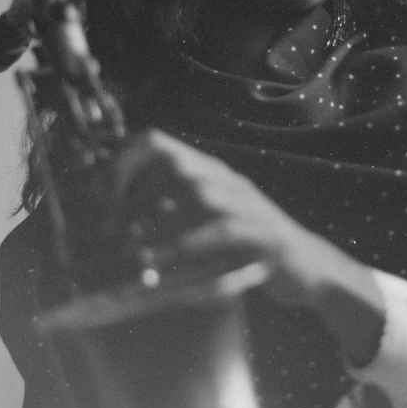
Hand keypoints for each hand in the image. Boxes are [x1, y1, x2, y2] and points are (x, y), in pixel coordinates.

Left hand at [102, 130, 385, 367]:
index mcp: (208, 170)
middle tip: (110, 229)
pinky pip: (217, 230)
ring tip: (130, 250)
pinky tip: (157, 267)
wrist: (308, 267)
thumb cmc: (246, 249)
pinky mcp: (261, 232)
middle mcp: (225, 177)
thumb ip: (171, 211)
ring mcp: (246, 202)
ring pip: (194, 190)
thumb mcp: (207, 221)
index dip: (120, 161)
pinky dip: (182, 247)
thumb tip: (115, 217)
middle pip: (170, 159)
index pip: (154, 140)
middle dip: (132, 192)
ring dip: (154, 220)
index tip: (97, 196)